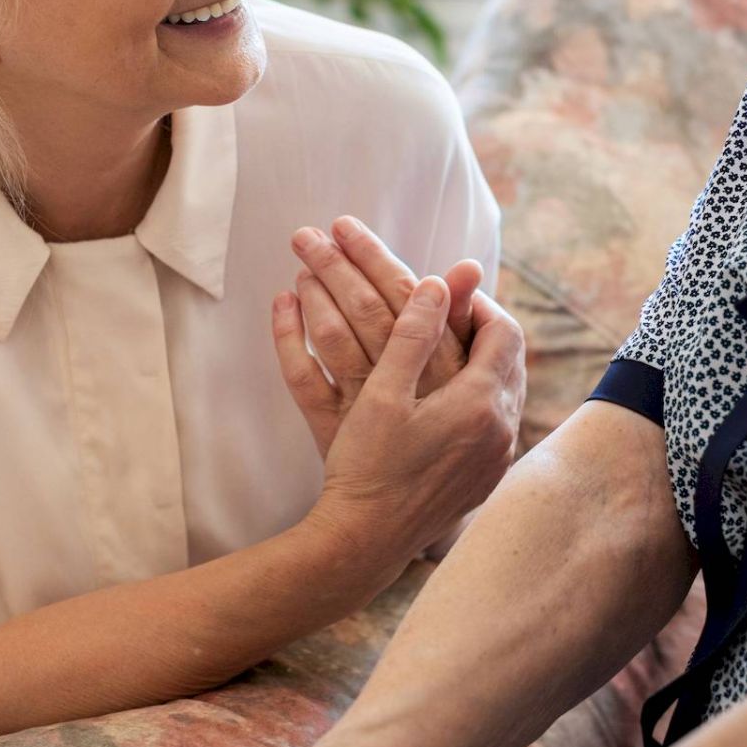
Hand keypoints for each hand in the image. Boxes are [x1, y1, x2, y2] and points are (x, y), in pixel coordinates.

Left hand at [277, 216, 484, 458]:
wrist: (400, 519)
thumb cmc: (439, 441)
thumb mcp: (461, 382)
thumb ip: (458, 324)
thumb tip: (465, 265)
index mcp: (450, 371)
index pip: (416, 298)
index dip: (382, 259)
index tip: (354, 232)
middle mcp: (411, 387)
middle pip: (372, 309)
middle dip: (345, 261)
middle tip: (319, 227)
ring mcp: (368, 410)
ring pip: (337, 337)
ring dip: (319, 290)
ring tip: (301, 257)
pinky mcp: (334, 429)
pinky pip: (303, 377)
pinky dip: (288, 337)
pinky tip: (281, 302)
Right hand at [300, 276, 523, 572]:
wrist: (364, 541)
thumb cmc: (367, 466)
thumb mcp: (383, 392)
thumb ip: (413, 334)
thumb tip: (439, 283)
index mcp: (480, 403)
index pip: (502, 333)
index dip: (478, 304)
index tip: (449, 292)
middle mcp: (501, 431)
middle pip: (511, 360)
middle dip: (484, 330)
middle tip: (452, 313)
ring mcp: (496, 459)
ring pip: (507, 392)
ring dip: (485, 364)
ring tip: (451, 348)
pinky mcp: (485, 479)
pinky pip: (498, 423)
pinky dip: (481, 398)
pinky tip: (450, 397)